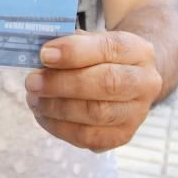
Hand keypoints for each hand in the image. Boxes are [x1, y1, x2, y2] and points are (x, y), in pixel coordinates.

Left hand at [24, 31, 161, 152]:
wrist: (129, 80)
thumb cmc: (103, 57)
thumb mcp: (93, 40)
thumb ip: (71, 44)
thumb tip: (43, 55)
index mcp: (139, 51)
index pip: (109, 48)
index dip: (74, 52)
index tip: (44, 54)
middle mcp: (145, 82)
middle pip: (105, 83)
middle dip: (62, 83)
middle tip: (32, 82)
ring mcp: (137, 113)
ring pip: (96, 113)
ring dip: (57, 107)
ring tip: (34, 99)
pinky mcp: (122, 136)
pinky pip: (88, 137)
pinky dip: (59, 127)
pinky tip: (43, 115)